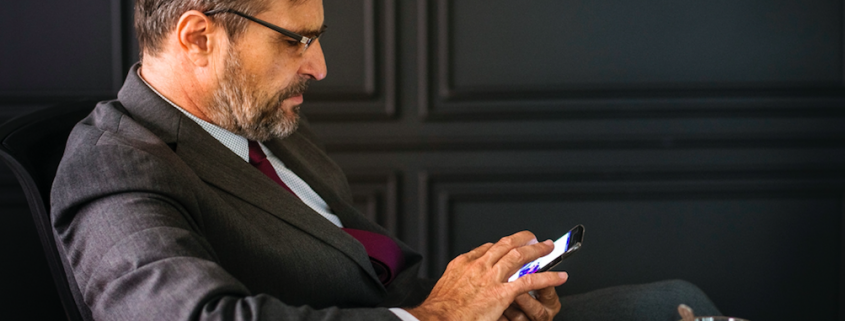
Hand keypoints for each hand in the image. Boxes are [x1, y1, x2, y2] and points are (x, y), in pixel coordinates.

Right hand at [407, 231, 568, 320]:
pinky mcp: (502, 292)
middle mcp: (478, 265)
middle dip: (522, 239)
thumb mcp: (444, 290)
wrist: (437, 319)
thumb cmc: (439, 309)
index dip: (500, 245)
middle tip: (533, 237)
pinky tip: (559, 276)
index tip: (507, 245)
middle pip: (505, 244)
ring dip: (537, 250)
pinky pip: (530, 281)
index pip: (486, 248)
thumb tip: (462, 291)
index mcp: (463, 264)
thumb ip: (458, 285)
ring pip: (520, 256)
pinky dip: (548, 277)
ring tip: (548, 248)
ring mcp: (491, 277)